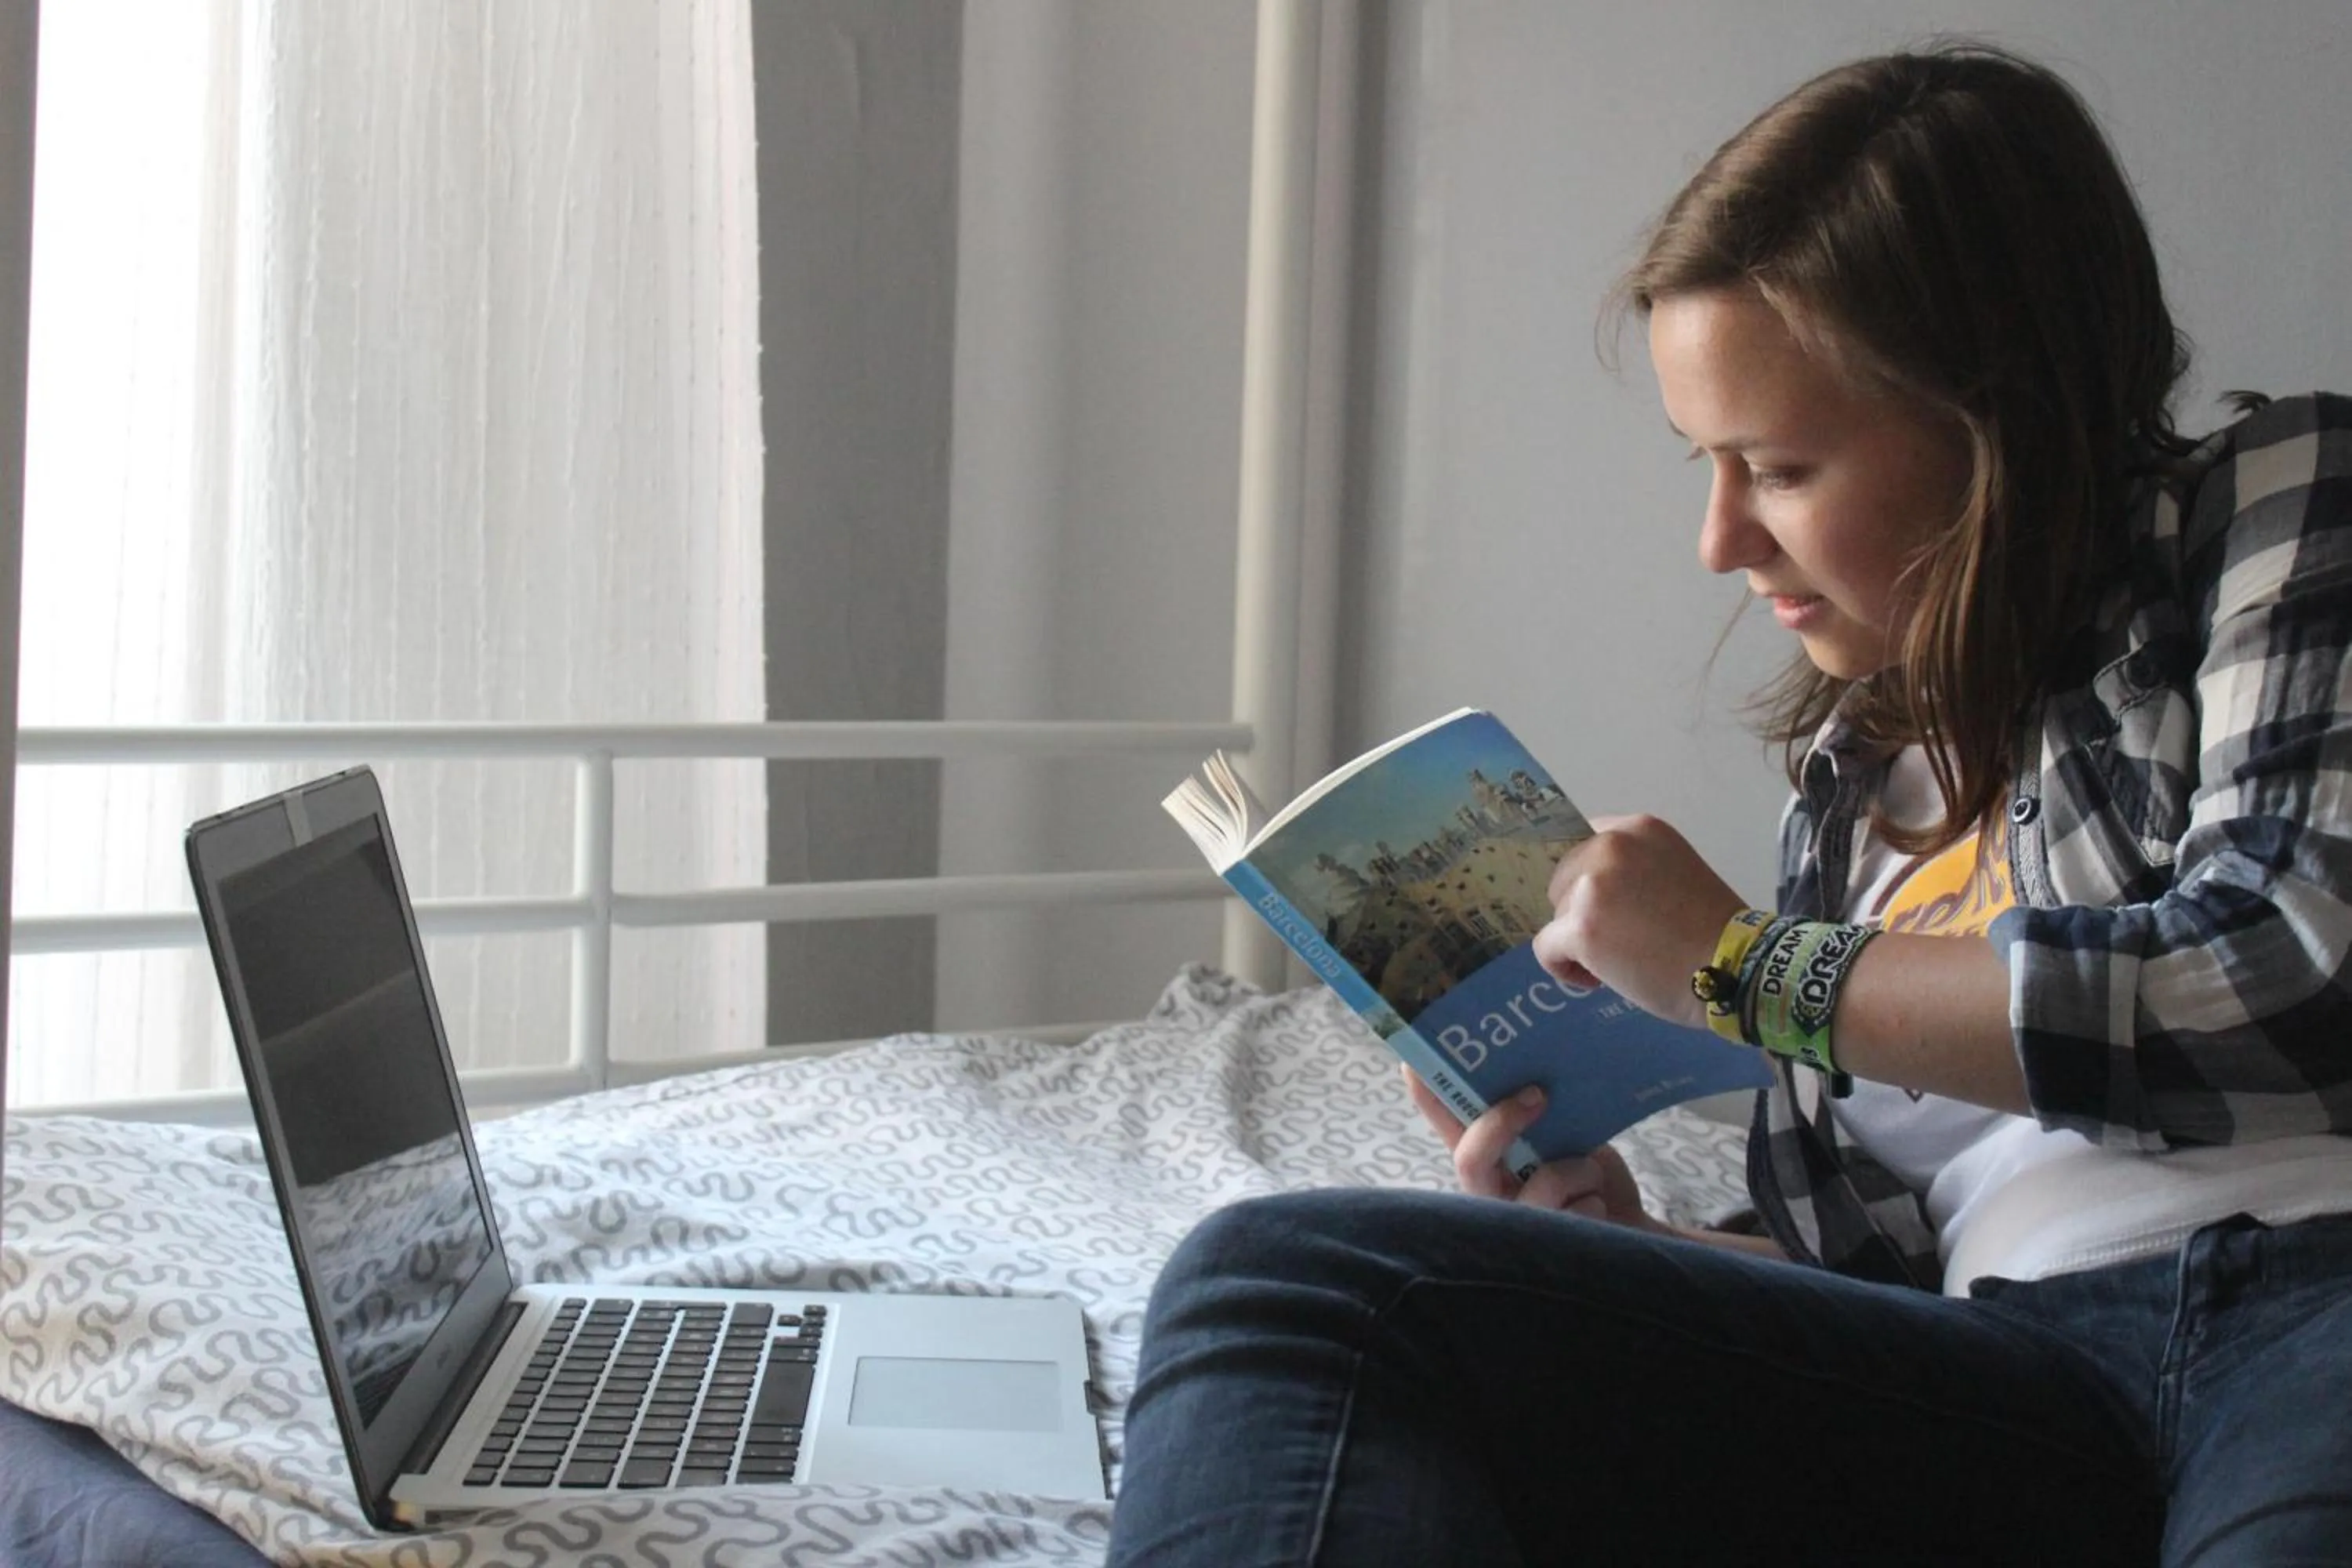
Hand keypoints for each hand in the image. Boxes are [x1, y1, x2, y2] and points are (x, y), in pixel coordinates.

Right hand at [1403, 1067, 1658, 1228]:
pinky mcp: (1549, 1252)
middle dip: (1501, 1122)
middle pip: (1470, 1159)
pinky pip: (1577, 1210)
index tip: (1411, 1064)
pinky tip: (1601, 1211)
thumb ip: (1542, 1116)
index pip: (1448, 1127)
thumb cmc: (1591, 1182)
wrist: (1632, 1234)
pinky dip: (1598, 1200)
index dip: (1427, 1099)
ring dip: (1580, 1171)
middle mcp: (1490, 1196)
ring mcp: (1515, 1229)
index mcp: (1490, 1161)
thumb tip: (1535, 1080)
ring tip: (1593, 1180)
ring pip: (1543, 1183)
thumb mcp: (1568, 1137)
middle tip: (1538, 1094)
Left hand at [1536, 814, 1746, 1031]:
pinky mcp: (1581, 927)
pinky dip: (1564, 969)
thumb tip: (1586, 891)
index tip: (1605, 906)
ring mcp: (1592, 885)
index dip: (1587, 879)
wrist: (1736, 966)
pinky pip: (1546, 948)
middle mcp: (1610, 846)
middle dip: (1581, 911)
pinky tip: (1596, 980)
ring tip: (1619, 961)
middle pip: (1563, 880)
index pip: (1583, 845)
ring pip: (1556, 915)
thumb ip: (1632, 869)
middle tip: (1622, 938)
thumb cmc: (1713, 929)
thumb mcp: (1672, 872)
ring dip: (1577, 941)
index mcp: (1637, 829)